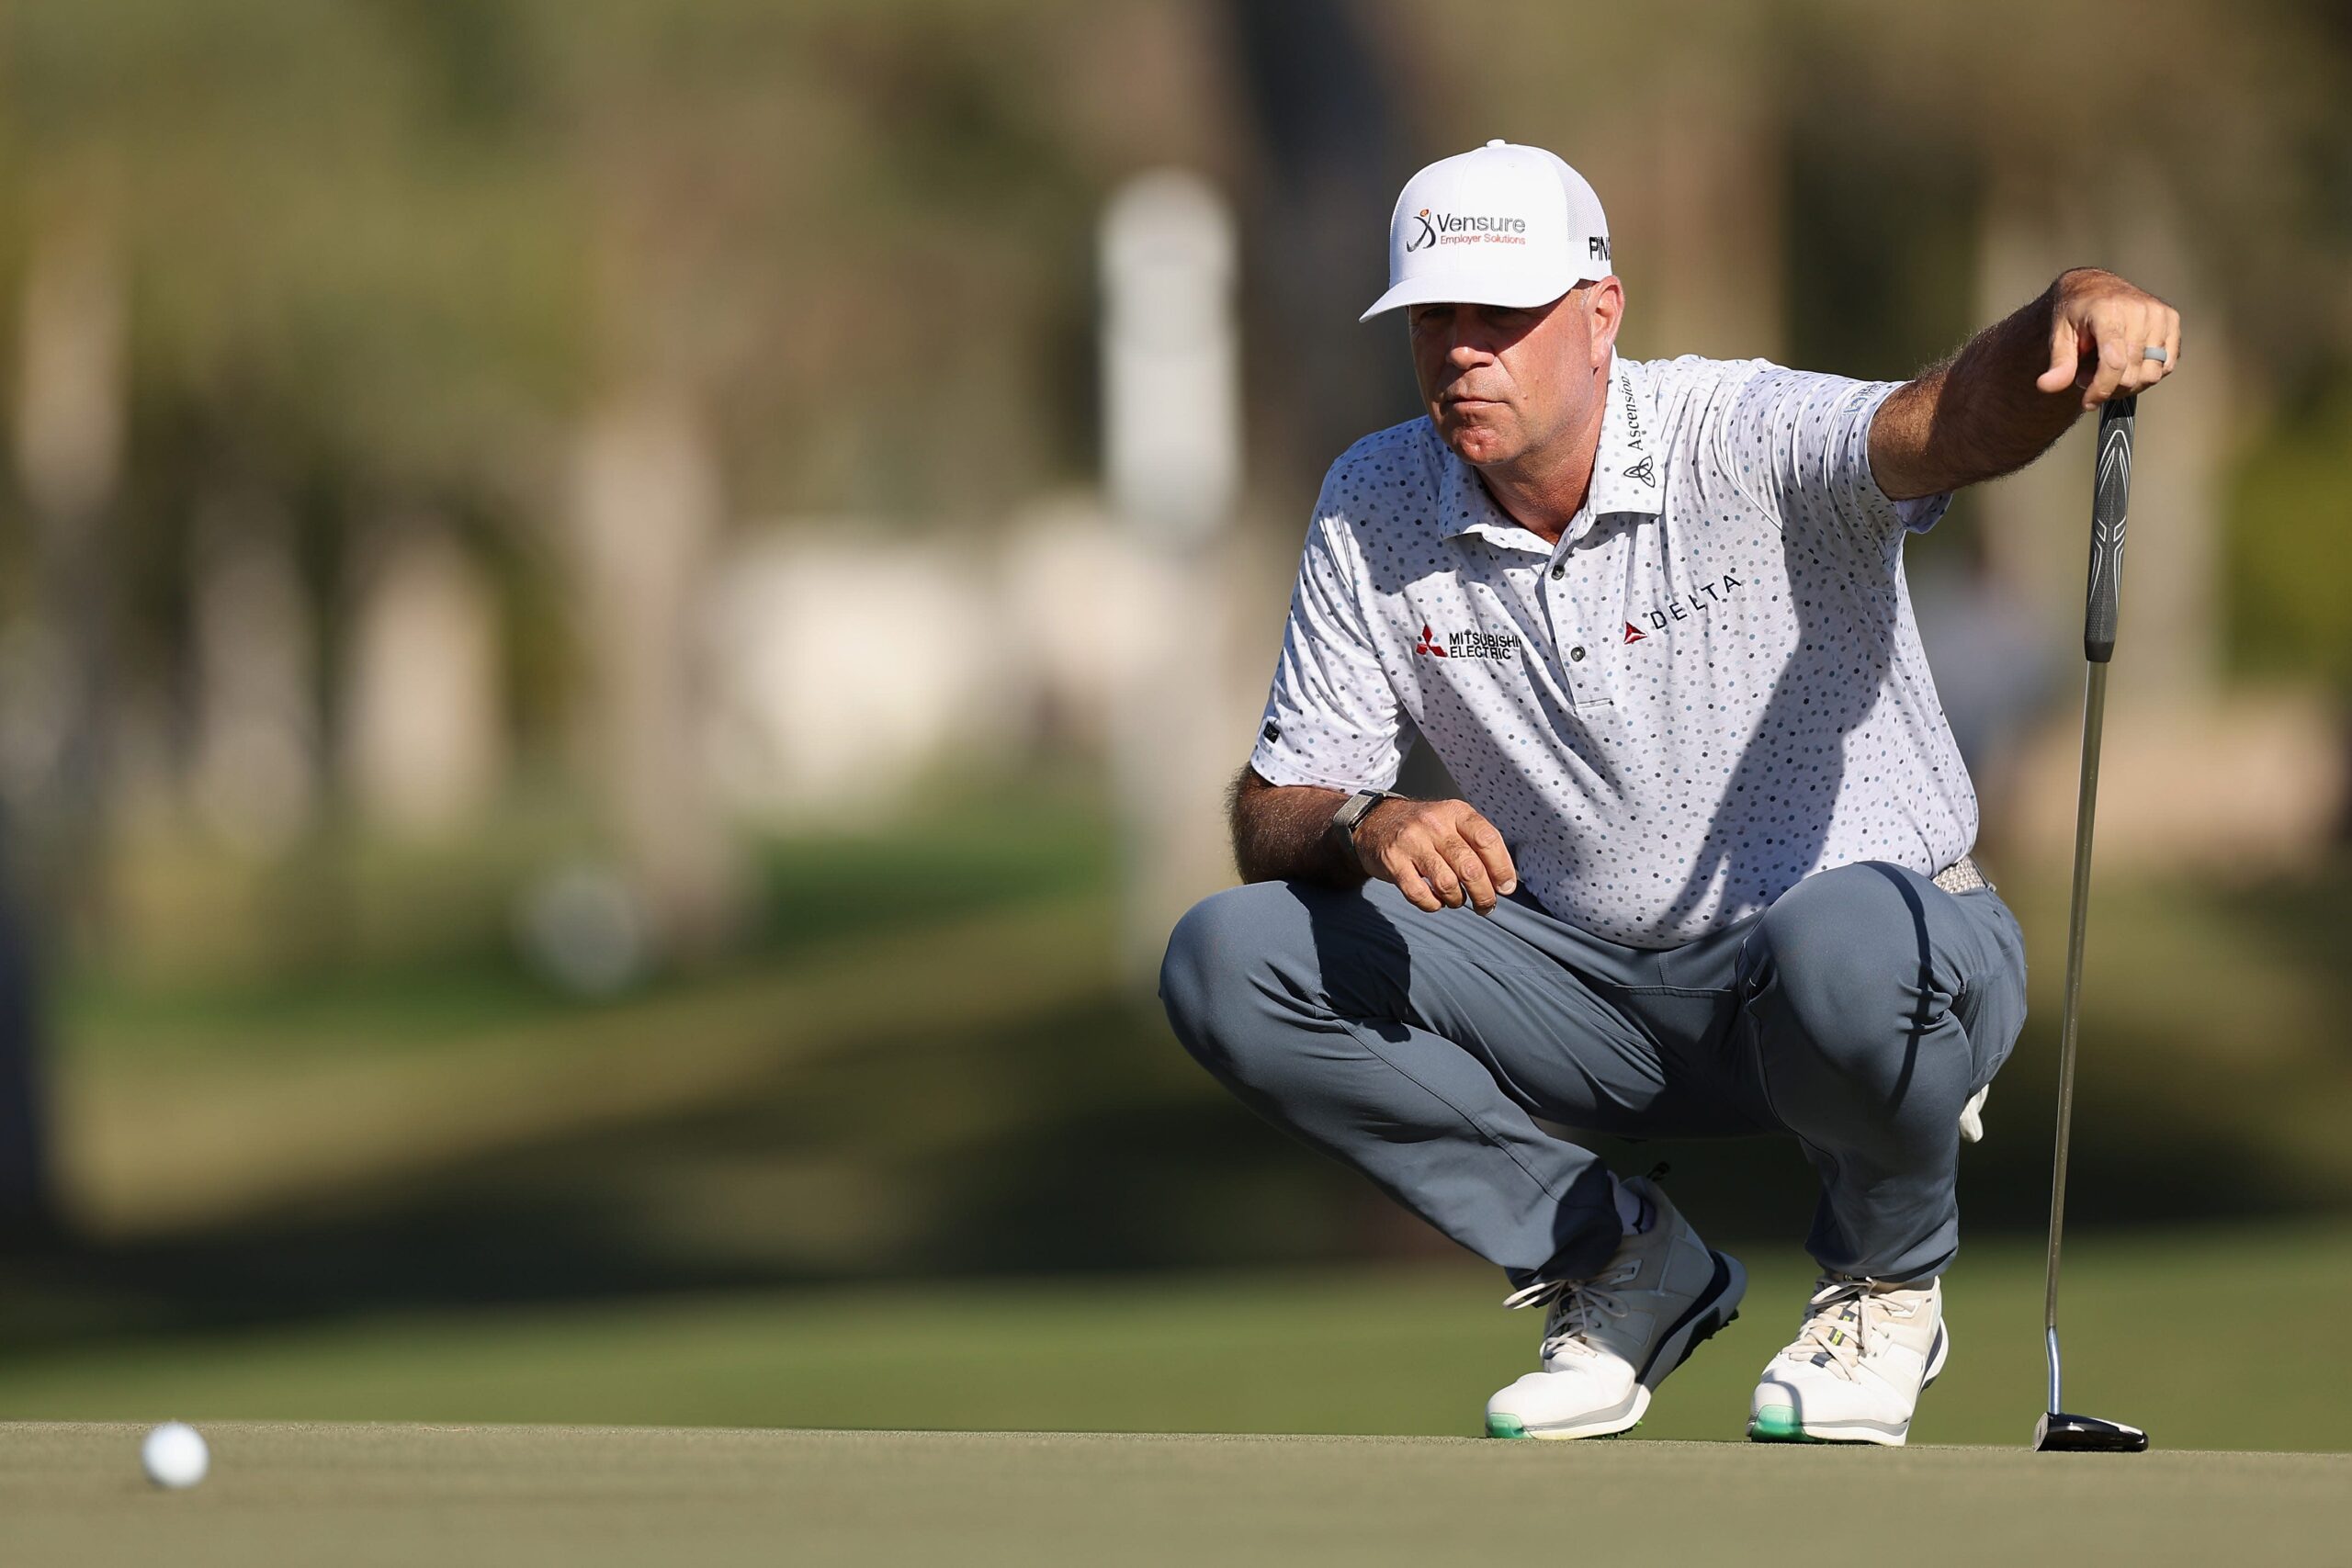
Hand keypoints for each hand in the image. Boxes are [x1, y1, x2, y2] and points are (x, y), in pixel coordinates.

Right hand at [1354, 798, 1518, 913]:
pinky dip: (1432, 904)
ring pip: (1447, 883)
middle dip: (1484, 894)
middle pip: (1470, 867)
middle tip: (1486, 905)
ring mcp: (1411, 842)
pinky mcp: (1393, 861)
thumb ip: (1477, 844)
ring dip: (1457, 900)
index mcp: (1455, 812)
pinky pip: (1419, 894)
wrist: (1374, 822)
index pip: (1488, 840)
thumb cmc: (1423, 829)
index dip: (1502, 868)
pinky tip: (1435, 900)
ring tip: (1457, 900)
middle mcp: (1434, 823)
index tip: (1506, 887)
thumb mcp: (1451, 822)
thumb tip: (1505, 882)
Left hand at [2036, 268, 2181, 409]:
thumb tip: (2046, 386)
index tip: (2087, 403)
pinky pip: (2166, 365)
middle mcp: (2139, 310)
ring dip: (2128, 383)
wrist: (2094, 288)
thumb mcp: (2059, 336)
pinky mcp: (2171, 319)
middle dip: (2108, 386)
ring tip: (2106, 370)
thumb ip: (2059, 363)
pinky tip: (2127, 365)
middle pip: (2132, 373)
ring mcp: (2159, 314)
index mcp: (2108, 310)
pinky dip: (2146, 373)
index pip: (2114, 363)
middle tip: (2088, 377)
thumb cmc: (2074, 314)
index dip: (2101, 389)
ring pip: (2152, 373)